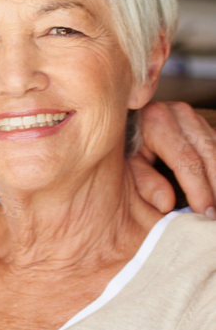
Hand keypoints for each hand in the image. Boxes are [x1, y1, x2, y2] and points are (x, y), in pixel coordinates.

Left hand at [131, 101, 215, 216]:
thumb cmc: (122, 146)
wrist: (123, 122)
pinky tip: (214, 190)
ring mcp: (194, 117)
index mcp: (156, 121)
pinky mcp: (203, 123)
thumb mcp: (126, 163)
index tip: (205, 212)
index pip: (186, 160)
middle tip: (214, 215)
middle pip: (209, 155)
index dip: (199, 189)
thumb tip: (166, 204)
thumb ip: (144, 182)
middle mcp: (179, 114)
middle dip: (215, 188)